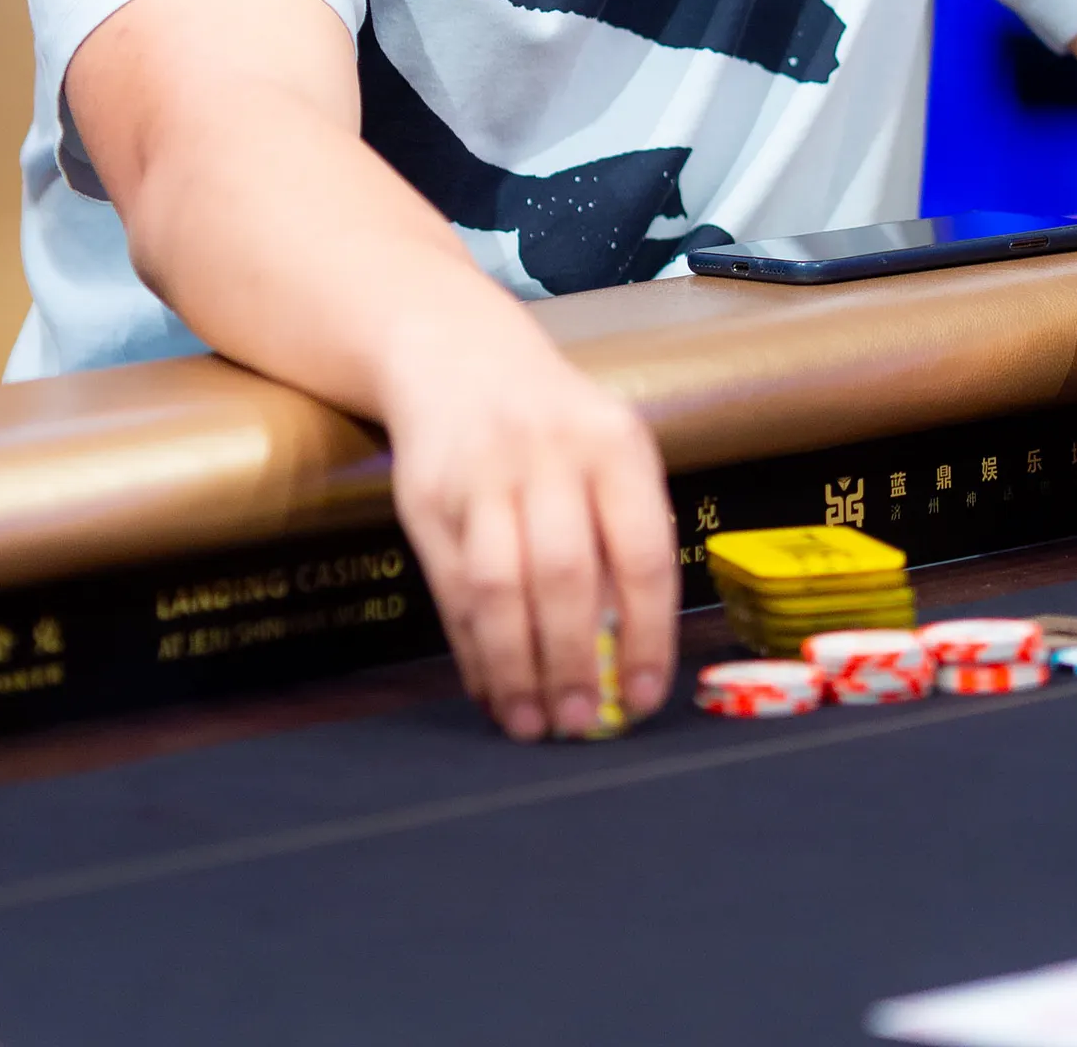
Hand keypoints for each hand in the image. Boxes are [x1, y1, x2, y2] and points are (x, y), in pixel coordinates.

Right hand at [382, 286, 677, 739]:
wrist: (456, 352)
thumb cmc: (554, 420)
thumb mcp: (608, 448)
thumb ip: (622, 533)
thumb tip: (628, 655)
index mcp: (615, 444)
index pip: (642, 554)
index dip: (647, 636)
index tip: (644, 697)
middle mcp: (549, 455)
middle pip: (565, 577)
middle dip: (574, 663)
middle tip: (581, 723)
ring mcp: (482, 475)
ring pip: (500, 589)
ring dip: (517, 667)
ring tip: (531, 722)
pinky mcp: (428, 499)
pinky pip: (454, 589)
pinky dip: (472, 648)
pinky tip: (491, 685)